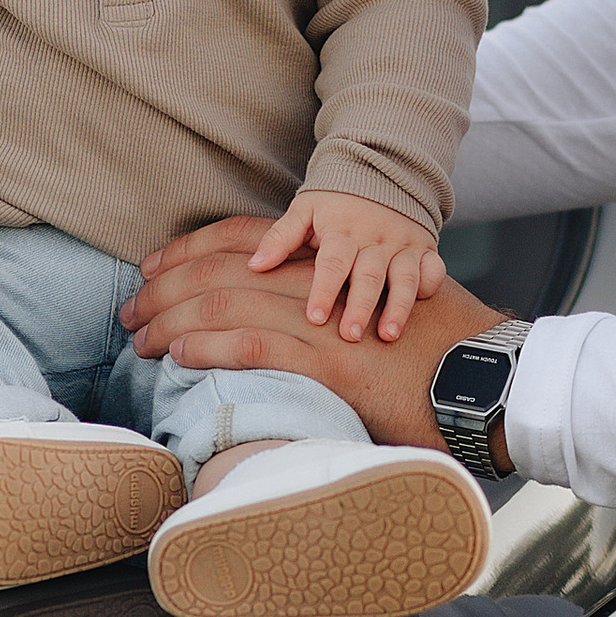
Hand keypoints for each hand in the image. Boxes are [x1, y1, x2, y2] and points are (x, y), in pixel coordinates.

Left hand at [128, 218, 504, 447]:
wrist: (485, 375)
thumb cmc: (435, 350)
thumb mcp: (379, 308)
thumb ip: (333, 304)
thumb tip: (295, 316)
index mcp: (326, 265)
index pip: (241, 241)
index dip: (187, 251)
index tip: (149, 268)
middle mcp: (319, 282)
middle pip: (222, 269)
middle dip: (166, 288)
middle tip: (129, 313)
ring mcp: (326, 320)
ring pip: (231, 305)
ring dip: (175, 321)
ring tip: (141, 340)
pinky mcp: (334, 361)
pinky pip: (260, 348)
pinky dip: (214, 348)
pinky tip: (182, 357)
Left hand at [246, 187, 445, 342]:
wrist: (380, 171)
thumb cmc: (335, 201)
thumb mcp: (306, 210)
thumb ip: (281, 237)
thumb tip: (254, 265)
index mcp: (343, 230)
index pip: (332, 262)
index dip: (323, 290)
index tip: (314, 317)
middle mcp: (375, 238)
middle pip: (368, 275)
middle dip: (360, 306)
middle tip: (349, 335)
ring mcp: (403, 244)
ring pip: (403, 277)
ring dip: (397, 306)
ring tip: (388, 335)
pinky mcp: (425, 250)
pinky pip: (434, 268)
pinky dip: (431, 285)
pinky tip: (425, 306)